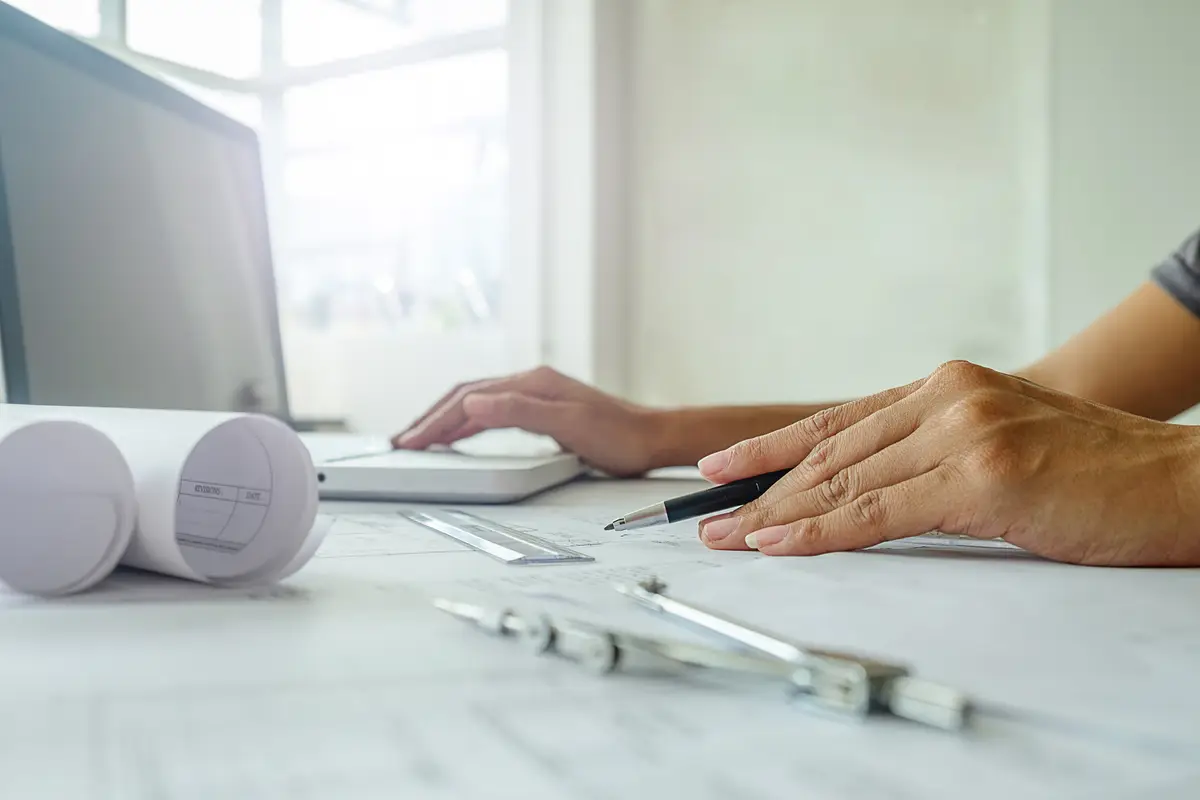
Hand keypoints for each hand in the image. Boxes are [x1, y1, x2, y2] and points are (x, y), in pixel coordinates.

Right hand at [392, 367, 662, 476]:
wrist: (651, 438)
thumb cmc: (618, 435)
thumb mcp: (568, 424)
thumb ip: (519, 411)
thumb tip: (472, 402)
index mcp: (530, 383)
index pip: (468, 398)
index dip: (435, 420)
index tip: (410, 440)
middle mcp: (529, 384)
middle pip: (466, 396)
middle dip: (431, 418)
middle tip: (402, 440)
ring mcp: (535, 396)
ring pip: (476, 403)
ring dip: (445, 420)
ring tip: (420, 438)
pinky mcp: (542, 411)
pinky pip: (491, 413)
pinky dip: (467, 424)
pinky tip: (459, 434)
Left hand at [696, 361, 1199, 565]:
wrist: (1179, 480)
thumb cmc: (1094, 470)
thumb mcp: (998, 444)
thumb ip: (930, 454)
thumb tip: (861, 490)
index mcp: (948, 387)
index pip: (838, 421)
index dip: (772, 446)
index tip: (721, 464)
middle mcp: (948, 398)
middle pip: (831, 451)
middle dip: (761, 487)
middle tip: (707, 515)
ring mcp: (965, 432)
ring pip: (844, 479)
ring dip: (775, 512)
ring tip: (725, 535)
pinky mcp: (984, 476)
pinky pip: (879, 512)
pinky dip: (820, 531)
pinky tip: (777, 541)